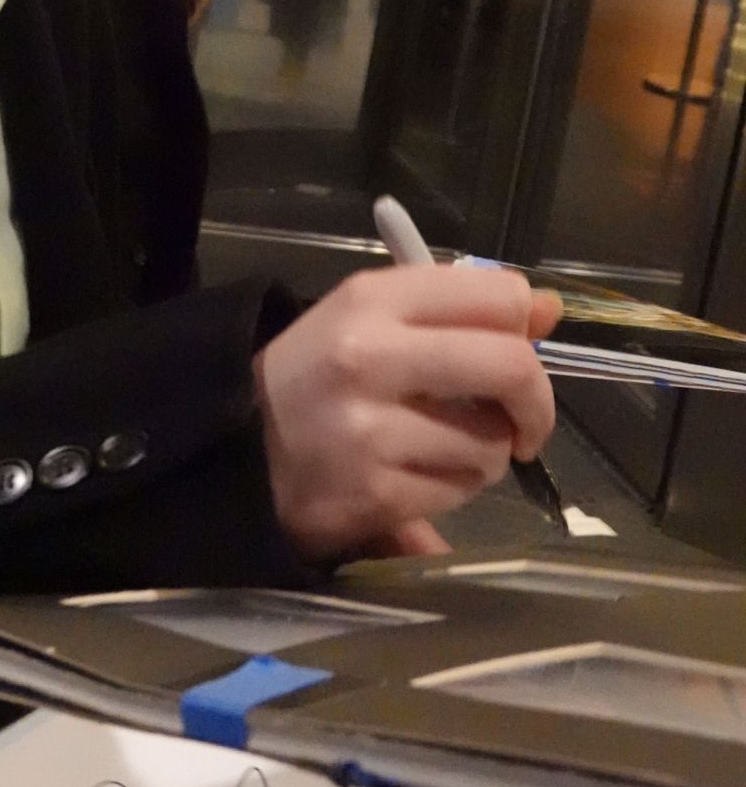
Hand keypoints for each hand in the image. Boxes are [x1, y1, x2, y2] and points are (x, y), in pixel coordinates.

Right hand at [253, 264, 559, 560]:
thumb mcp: (371, 318)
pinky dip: (450, 489)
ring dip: (485, 453)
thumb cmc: (316, 372)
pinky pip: (458, 492)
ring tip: (444, 447)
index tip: (516, 352)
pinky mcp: (375, 491)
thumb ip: (455, 310)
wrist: (237, 443)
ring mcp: (371, 428)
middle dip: (535, 402)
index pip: (497, 295)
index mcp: (373, 299)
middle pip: (510, 366)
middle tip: (523, 422)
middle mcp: (371, 354)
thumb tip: (549, 309)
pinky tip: (413, 476)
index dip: (524, 327)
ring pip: (491, 442)